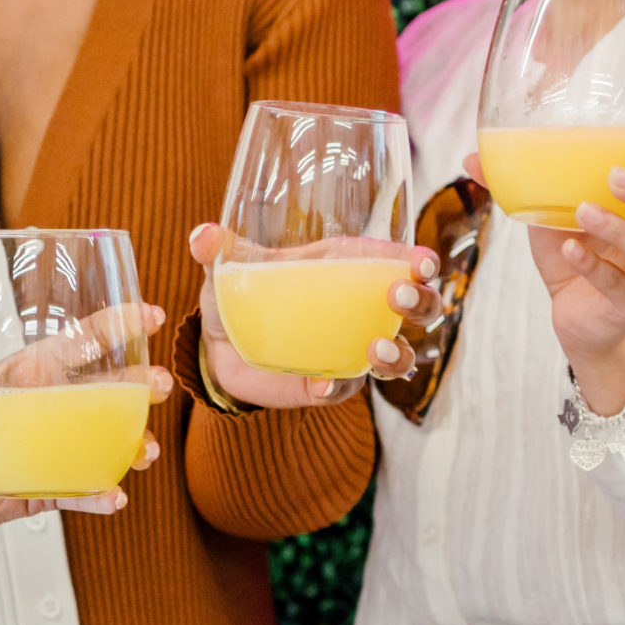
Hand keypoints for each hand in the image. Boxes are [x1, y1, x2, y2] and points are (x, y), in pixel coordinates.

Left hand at [0, 338, 171, 543]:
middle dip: (138, 385)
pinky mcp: (44, 490)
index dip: (113, 328)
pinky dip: (100, 496)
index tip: (149, 317)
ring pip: (104, 442)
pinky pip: (81, 491)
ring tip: (147, 451)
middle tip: (161, 385)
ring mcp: (50, 452)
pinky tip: (115, 498)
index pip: (75, 346)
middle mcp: (44, 411)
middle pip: (104, 392)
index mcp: (23, 379)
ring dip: (132, 443)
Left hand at [187, 227, 440, 407]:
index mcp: (353, 271)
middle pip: (419, 310)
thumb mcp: (231, 268)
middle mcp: (365, 312)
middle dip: (421, 303)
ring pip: (399, 358)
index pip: (403, 263)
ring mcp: (353, 352)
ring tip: (373, 350)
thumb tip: (202, 235)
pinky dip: (336, 387)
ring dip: (396, 355)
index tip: (421, 262)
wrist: (222, 346)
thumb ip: (221, 250)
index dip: (422, 263)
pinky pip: (345, 389)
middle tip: (399, 298)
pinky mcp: (331, 385)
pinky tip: (319, 383)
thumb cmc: (241, 293)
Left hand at [469, 141, 624, 415]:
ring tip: (584, 211)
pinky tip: (570, 250)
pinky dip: (594, 266)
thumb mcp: (549, 213)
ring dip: (620, 229)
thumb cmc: (572, 252)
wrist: (572, 314)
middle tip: (615, 176)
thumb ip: (521, 185)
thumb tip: (471, 158)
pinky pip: (619, 286)